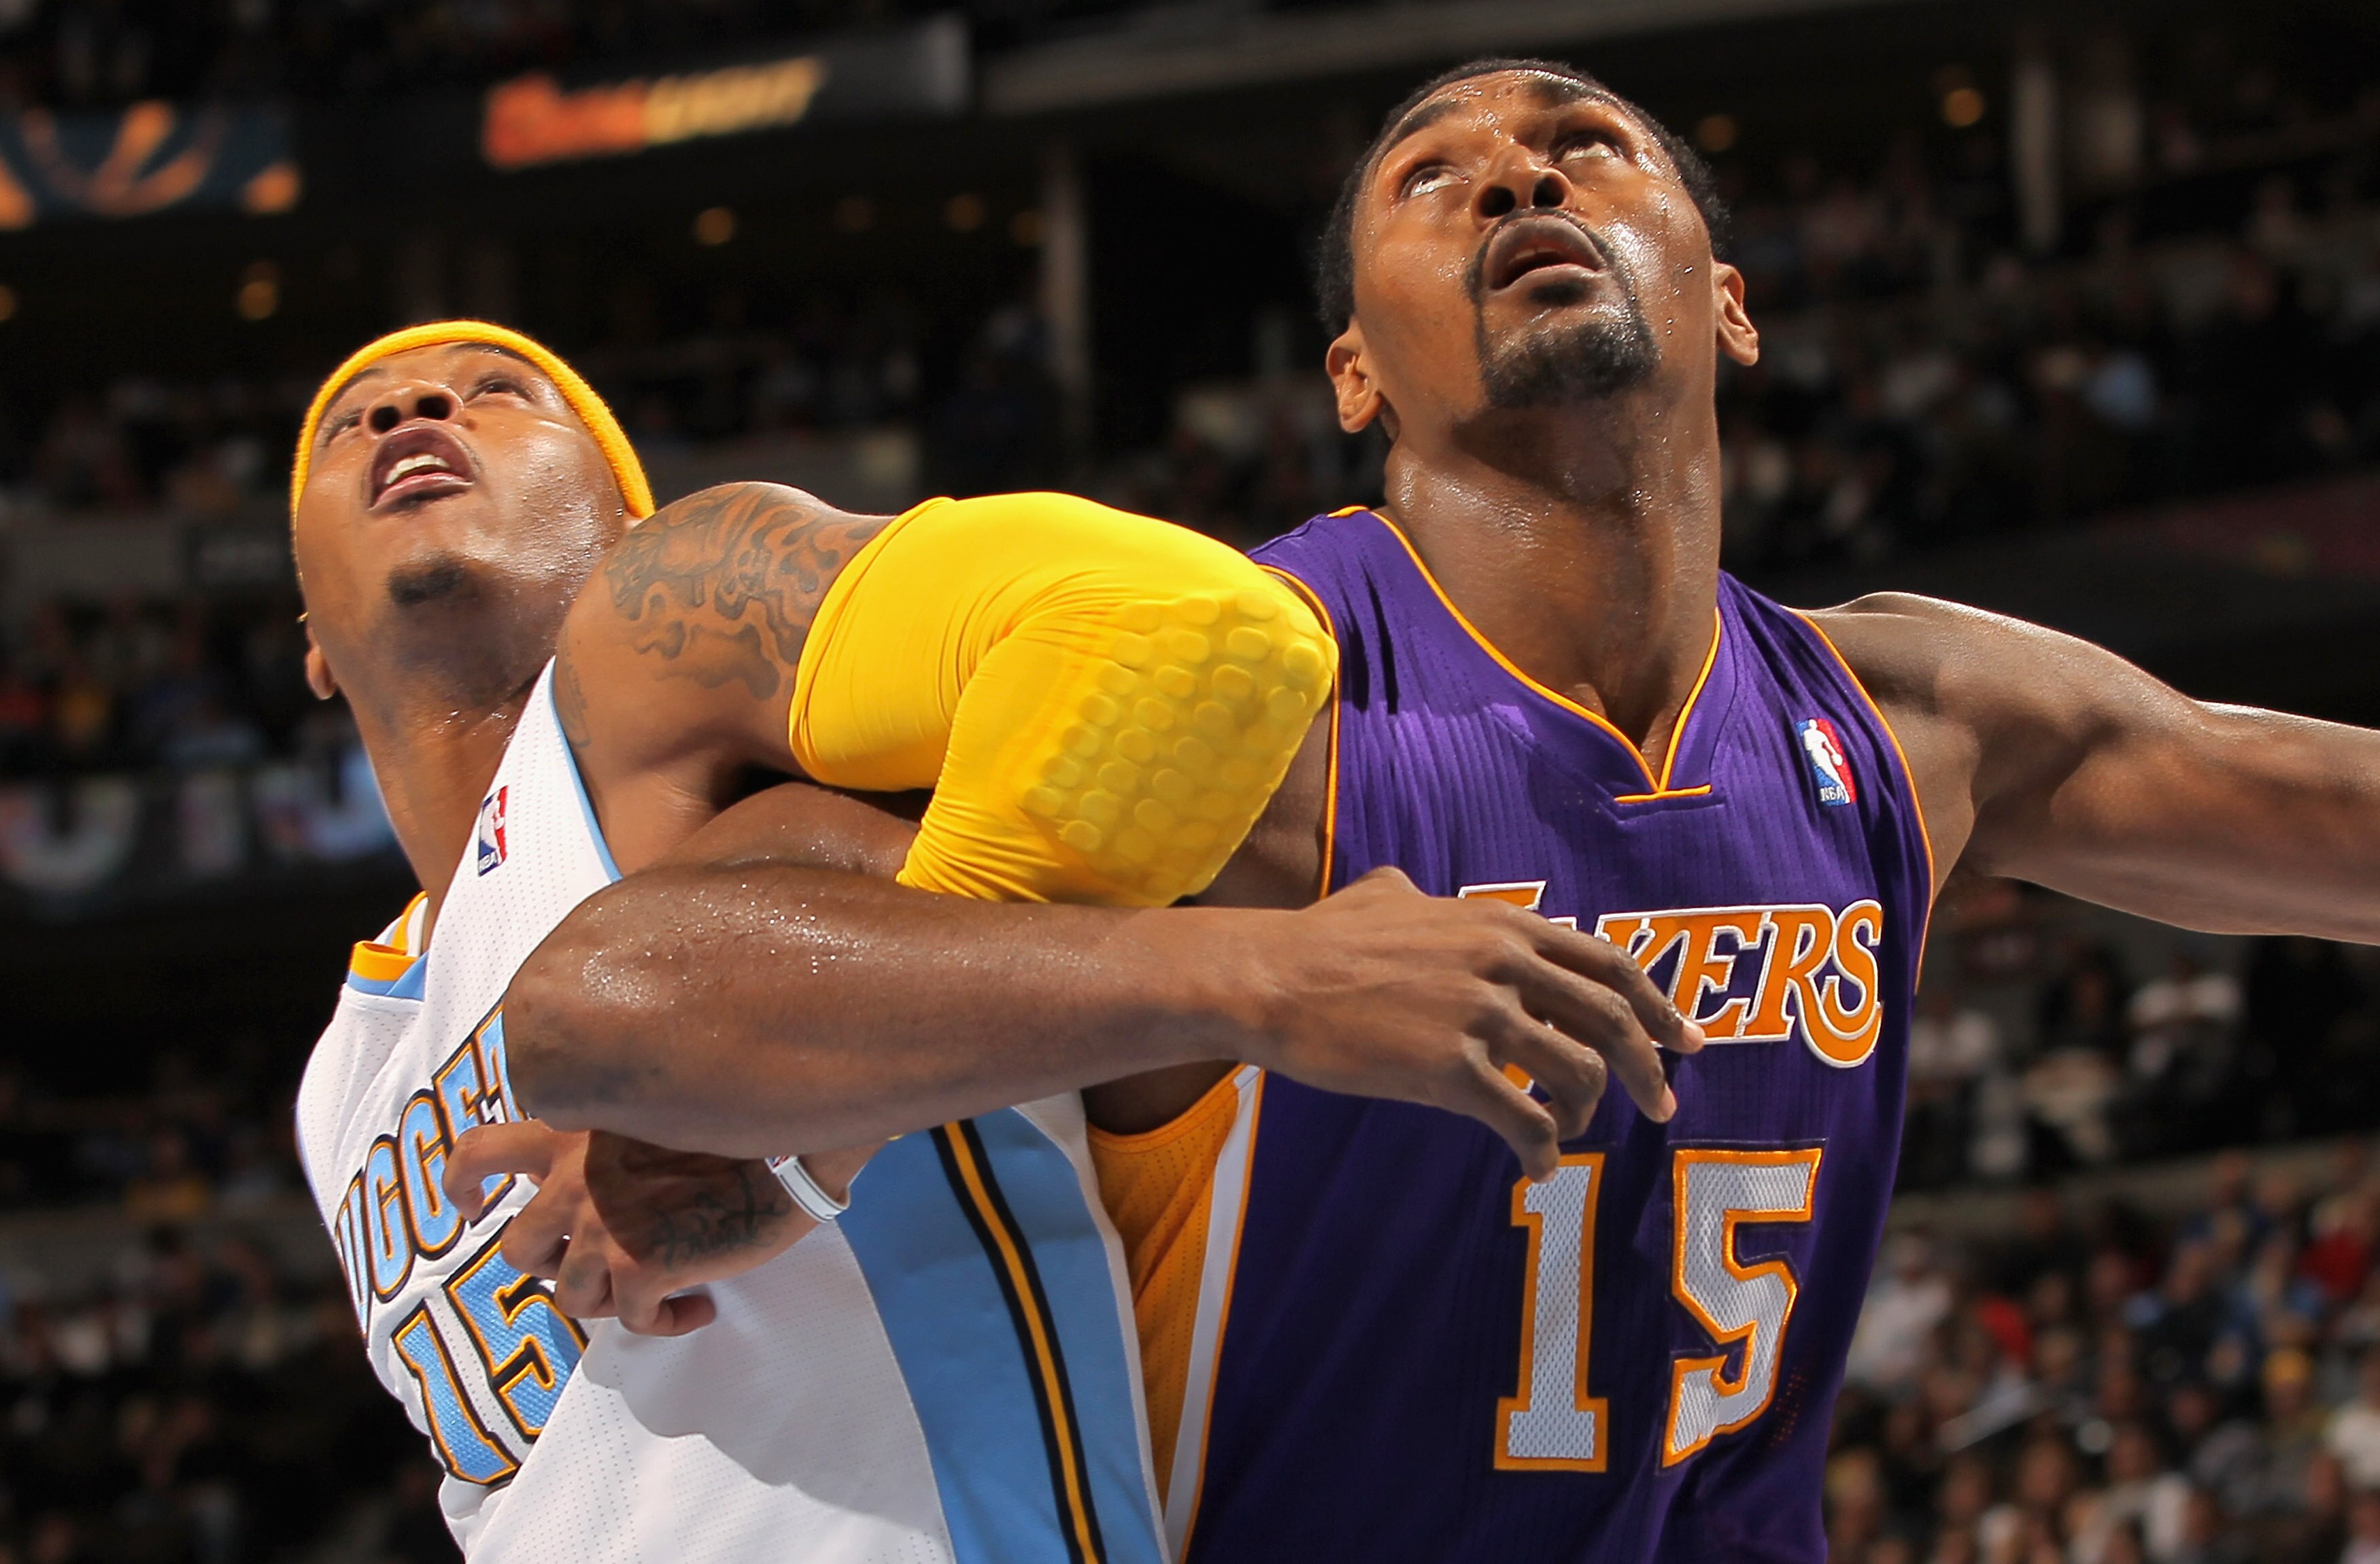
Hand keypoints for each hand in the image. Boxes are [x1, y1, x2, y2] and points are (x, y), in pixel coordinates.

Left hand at [444, 1123, 873, 1335]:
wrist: (790, 1149)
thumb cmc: (742, 1125)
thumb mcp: (656, 1111)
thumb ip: (611, 1142)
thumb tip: (600, 1189)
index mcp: (573, 1132)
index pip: (480, 1152)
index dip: (461, 1186)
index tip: (472, 1208)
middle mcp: (572, 1178)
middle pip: (519, 1249)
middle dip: (556, 1267)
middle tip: (602, 1268)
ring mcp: (600, 1224)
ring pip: (572, 1296)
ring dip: (614, 1301)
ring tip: (663, 1290)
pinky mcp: (637, 1265)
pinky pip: (632, 1320)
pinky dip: (663, 1322)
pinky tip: (699, 1308)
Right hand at [1232, 867, 1703, 1181]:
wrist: (1268, 979)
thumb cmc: (1316, 941)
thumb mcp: (1377, 895)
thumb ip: (1410, 893)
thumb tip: (1404, 887)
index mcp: (1499, 924)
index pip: (1607, 963)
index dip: (1657, 1005)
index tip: (1686, 1041)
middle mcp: (1502, 963)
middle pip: (1611, 1019)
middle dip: (1650, 1069)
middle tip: (1663, 1107)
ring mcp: (1479, 1016)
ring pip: (1577, 1074)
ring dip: (1586, 1114)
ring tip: (1568, 1134)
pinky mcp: (1449, 1069)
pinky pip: (1523, 1120)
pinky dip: (1541, 1152)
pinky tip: (1532, 1170)